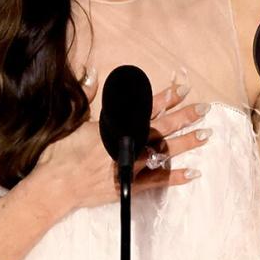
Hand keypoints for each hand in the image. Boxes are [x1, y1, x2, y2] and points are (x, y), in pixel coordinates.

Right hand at [32, 67, 210, 212]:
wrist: (54, 186)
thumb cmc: (60, 153)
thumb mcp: (72, 120)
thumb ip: (87, 95)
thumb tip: (92, 72)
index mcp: (113, 127)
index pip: (145, 109)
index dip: (165, 99)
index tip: (182, 89)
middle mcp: (124, 145)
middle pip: (159, 129)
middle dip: (183, 117)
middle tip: (204, 109)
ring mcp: (128, 167)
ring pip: (162, 153)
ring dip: (185, 143)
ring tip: (205, 134)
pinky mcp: (127, 186)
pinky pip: (155, 182)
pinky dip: (174, 177)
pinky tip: (193, 172)